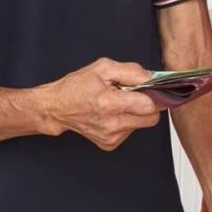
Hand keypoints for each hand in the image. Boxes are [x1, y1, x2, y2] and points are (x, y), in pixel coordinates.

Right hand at [39, 60, 162, 151]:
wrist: (56, 108)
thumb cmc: (76, 87)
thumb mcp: (103, 68)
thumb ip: (131, 71)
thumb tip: (151, 77)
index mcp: (110, 104)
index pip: (149, 106)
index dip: (155, 96)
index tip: (155, 90)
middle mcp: (112, 124)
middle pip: (151, 119)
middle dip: (148, 106)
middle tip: (135, 95)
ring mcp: (111, 137)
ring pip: (141, 125)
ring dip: (135, 113)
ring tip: (117, 103)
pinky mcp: (109, 144)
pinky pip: (130, 131)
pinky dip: (126, 121)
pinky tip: (111, 114)